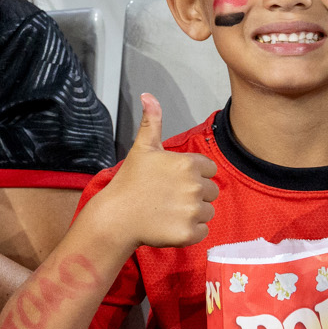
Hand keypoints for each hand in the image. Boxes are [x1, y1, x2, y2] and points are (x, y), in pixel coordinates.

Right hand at [86, 94, 218, 250]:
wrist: (116, 217)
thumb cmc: (129, 182)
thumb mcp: (142, 148)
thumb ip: (152, 121)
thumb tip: (148, 95)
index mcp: (187, 164)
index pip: (209, 169)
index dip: (194, 175)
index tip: (175, 181)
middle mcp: (194, 186)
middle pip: (211, 191)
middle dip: (195, 195)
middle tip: (170, 197)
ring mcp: (192, 210)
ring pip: (208, 212)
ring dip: (193, 214)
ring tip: (169, 211)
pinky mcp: (189, 232)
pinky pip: (203, 232)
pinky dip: (190, 232)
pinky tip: (171, 225)